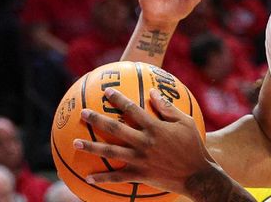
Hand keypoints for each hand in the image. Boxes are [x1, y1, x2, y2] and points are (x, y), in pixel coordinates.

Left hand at [74, 88, 211, 194]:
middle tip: (83, 113)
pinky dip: (103, 178)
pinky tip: (89, 178)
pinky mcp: (140, 175)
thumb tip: (153, 92)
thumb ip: (168, 108)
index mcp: (155, 128)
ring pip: (111, 152)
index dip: (119, 99)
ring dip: (91, 147)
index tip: (107, 92)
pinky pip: (118, 177)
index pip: (133, 110)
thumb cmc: (193, 145)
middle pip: (115, 129)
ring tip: (75, 142)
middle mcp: (144, 142)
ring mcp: (140, 160)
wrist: (196, 174)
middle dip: (97, 120)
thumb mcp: (185, 122)